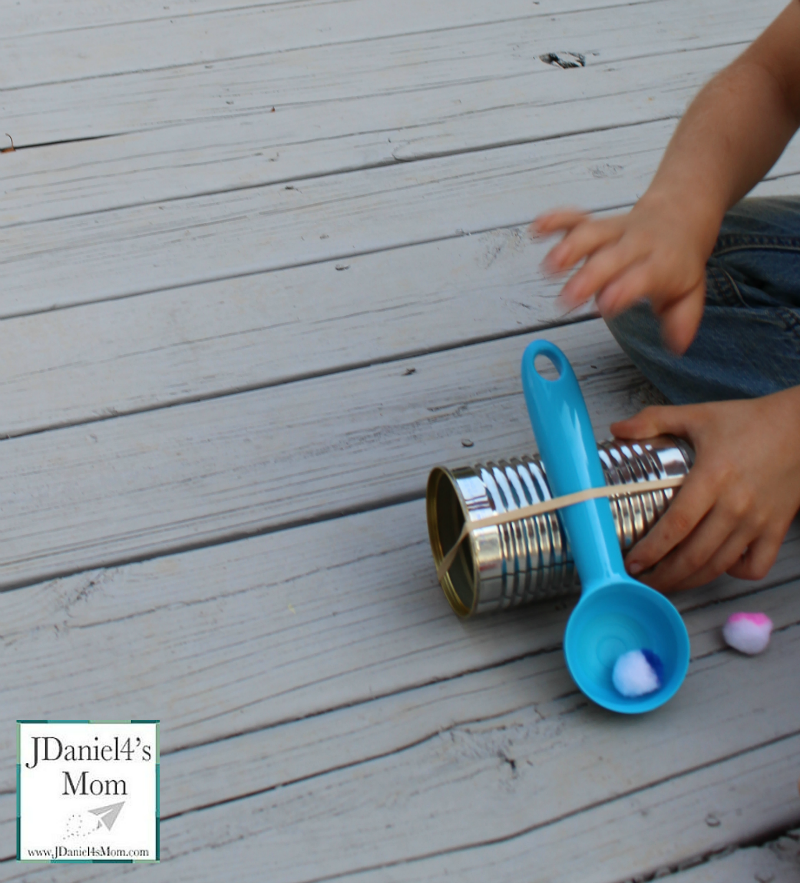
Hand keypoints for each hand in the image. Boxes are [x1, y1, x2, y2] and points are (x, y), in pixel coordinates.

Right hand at [531, 192, 718, 353]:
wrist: (680, 216)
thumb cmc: (676, 262)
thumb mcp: (689, 294)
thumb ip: (682, 321)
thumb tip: (675, 346)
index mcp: (660, 264)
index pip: (642, 277)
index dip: (624, 289)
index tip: (606, 305)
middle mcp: (635, 245)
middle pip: (610, 257)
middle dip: (588, 275)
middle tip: (568, 298)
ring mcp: (614, 232)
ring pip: (591, 233)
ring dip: (568, 247)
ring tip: (548, 267)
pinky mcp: (596, 223)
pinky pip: (575, 218)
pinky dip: (555, 221)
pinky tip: (537, 229)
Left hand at [611, 388, 799, 591]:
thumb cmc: (749, 421)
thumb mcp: (697, 414)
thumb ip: (653, 420)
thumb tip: (617, 430)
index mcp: (713, 477)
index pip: (677, 525)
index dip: (651, 549)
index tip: (631, 562)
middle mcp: (737, 505)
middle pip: (695, 555)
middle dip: (663, 575)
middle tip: (640, 581)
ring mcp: (759, 521)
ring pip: (720, 566)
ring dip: (689, 581)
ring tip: (665, 583)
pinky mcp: (777, 529)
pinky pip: (755, 566)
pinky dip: (733, 573)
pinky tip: (715, 566)